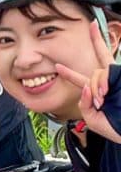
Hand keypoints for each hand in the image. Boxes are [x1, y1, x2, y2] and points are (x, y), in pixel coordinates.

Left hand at [55, 20, 120, 143]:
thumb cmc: (113, 128)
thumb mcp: (91, 119)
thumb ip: (83, 104)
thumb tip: (86, 87)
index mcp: (96, 94)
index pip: (81, 80)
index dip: (69, 73)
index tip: (57, 66)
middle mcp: (106, 84)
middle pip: (95, 69)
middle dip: (92, 54)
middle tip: (92, 43)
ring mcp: (116, 80)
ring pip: (97, 72)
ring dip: (95, 86)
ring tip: (101, 100)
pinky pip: (108, 72)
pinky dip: (103, 81)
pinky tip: (105, 92)